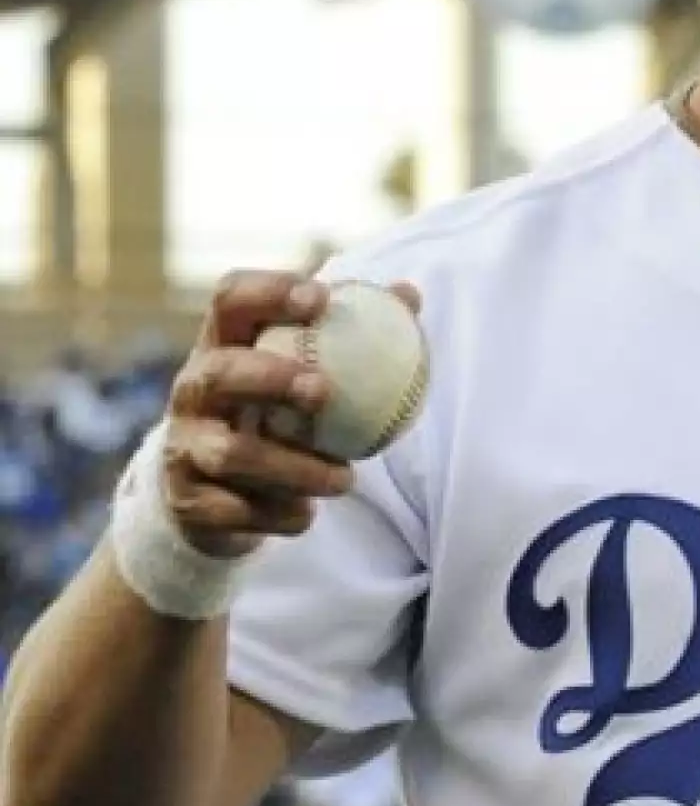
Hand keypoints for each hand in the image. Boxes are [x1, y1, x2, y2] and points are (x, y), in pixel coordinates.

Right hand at [162, 270, 422, 558]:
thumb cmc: (273, 417)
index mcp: (222, 346)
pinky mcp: (187, 501)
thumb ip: (350, 335)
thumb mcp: (301, 374)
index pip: (230, 299)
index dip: (269, 292)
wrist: (214, 497)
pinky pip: (236, 510)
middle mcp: (193, 391)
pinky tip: (306, 513)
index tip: (322, 298)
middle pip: (219, 372)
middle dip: (270, 378)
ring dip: (294, 467)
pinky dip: (279, 513)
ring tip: (345, 479)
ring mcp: (184, 447)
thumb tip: (409, 295)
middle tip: (324, 391)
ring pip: (232, 454)